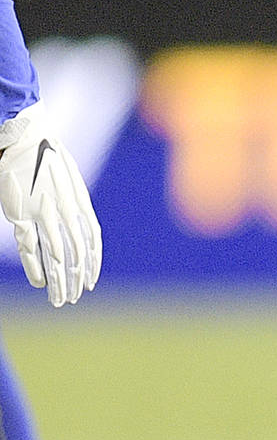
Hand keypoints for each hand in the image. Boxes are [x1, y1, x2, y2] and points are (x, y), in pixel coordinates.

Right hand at [0, 103, 101, 305]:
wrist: (26, 140)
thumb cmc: (48, 159)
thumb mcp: (71, 182)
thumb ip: (75, 203)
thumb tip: (79, 220)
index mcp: (79, 203)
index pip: (92, 241)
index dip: (93, 263)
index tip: (91, 281)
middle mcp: (65, 212)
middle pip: (76, 254)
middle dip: (76, 278)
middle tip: (76, 297)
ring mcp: (43, 214)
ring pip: (56, 256)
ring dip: (60, 280)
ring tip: (61, 299)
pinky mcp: (20, 215)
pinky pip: (30, 248)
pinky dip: (36, 268)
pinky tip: (41, 283)